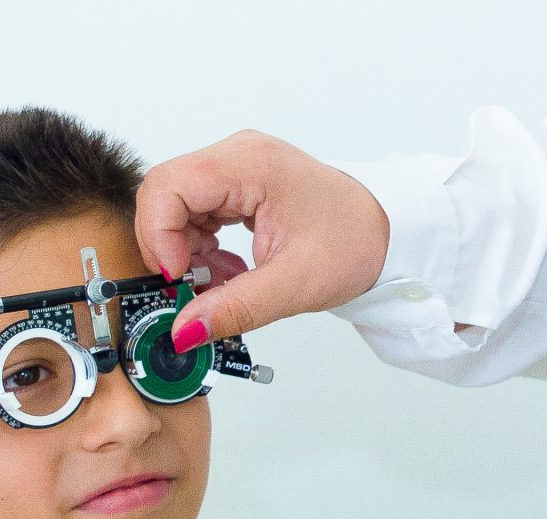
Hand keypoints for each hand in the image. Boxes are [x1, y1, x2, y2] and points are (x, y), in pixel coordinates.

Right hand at [135, 129, 390, 350]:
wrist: (386, 231)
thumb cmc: (356, 242)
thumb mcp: (294, 285)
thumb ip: (234, 308)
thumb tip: (183, 331)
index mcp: (250, 165)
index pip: (166, 188)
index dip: (159, 238)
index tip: (179, 278)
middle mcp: (236, 158)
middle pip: (162, 196)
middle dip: (167, 249)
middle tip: (191, 287)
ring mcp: (234, 171)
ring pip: (173, 209)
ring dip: (184, 255)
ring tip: (218, 283)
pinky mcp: (236, 188)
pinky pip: (193, 217)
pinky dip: (198, 251)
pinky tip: (226, 273)